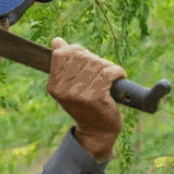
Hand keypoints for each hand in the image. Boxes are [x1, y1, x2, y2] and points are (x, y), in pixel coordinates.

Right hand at [48, 38, 125, 160]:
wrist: (97, 132)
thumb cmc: (86, 106)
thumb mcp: (69, 87)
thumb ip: (64, 65)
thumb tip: (57, 41)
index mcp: (54, 85)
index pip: (62, 53)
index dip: (78, 52)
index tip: (88, 63)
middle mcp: (63, 88)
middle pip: (81, 55)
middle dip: (95, 60)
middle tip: (101, 72)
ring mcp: (79, 92)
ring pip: (96, 63)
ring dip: (107, 67)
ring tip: (109, 78)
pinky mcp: (96, 96)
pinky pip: (109, 71)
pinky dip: (117, 72)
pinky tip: (118, 78)